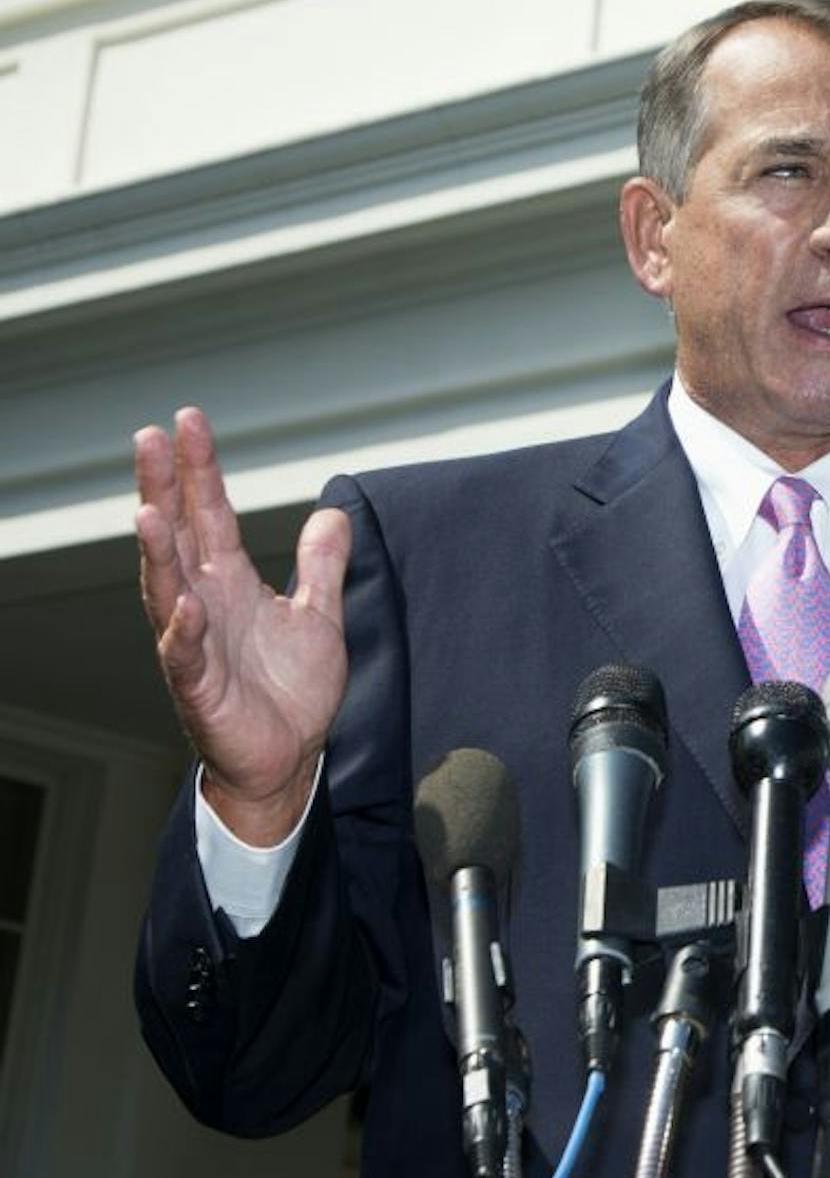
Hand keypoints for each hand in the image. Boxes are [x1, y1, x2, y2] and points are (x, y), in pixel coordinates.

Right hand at [135, 408, 351, 845]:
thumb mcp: (318, 616)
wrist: (288, 758)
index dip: (200, 468)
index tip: (189, 420)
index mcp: (228, 581)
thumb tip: (332, 513)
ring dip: (158, 552)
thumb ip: (320, 565)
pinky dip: (183, 631)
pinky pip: (184, 656)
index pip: (209, 512)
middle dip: (162, 488)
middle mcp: (202, 603)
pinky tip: (185, 604)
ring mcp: (194, 643)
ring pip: (166, 589)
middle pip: (177, 535)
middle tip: (150, 437)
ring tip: (149, 510)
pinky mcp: (199, 687)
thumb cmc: (291, 690)